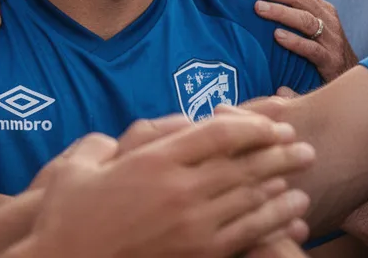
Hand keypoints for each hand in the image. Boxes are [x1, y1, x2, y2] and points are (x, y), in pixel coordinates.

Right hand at [25, 113, 314, 257]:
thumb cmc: (63, 219)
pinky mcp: (197, 256)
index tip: (273, 123)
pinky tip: (291, 216)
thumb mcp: (74, 169)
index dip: (252, 125)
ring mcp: (191, 226)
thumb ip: (99, 146)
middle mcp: (180, 190)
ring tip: (304, 180)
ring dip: (282, 186)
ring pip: (250, 200)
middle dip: (279, 153)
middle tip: (303, 147)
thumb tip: (113, 143)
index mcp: (155, 161)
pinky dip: (273, 222)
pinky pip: (246, 235)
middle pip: (243, 164)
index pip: (218, 133)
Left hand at [242, 0, 358, 81]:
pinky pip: (312, 49)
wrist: (353, 81)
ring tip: (258, 8)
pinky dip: (295, 42)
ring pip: (305, 19)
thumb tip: (252, 4)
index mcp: (320, 7)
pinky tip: (277, 37)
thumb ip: (288, 17)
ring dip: (280, 12)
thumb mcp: (308, 30)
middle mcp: (327, 18)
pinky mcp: (331, 61)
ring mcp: (331, 39)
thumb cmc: (322, 54)